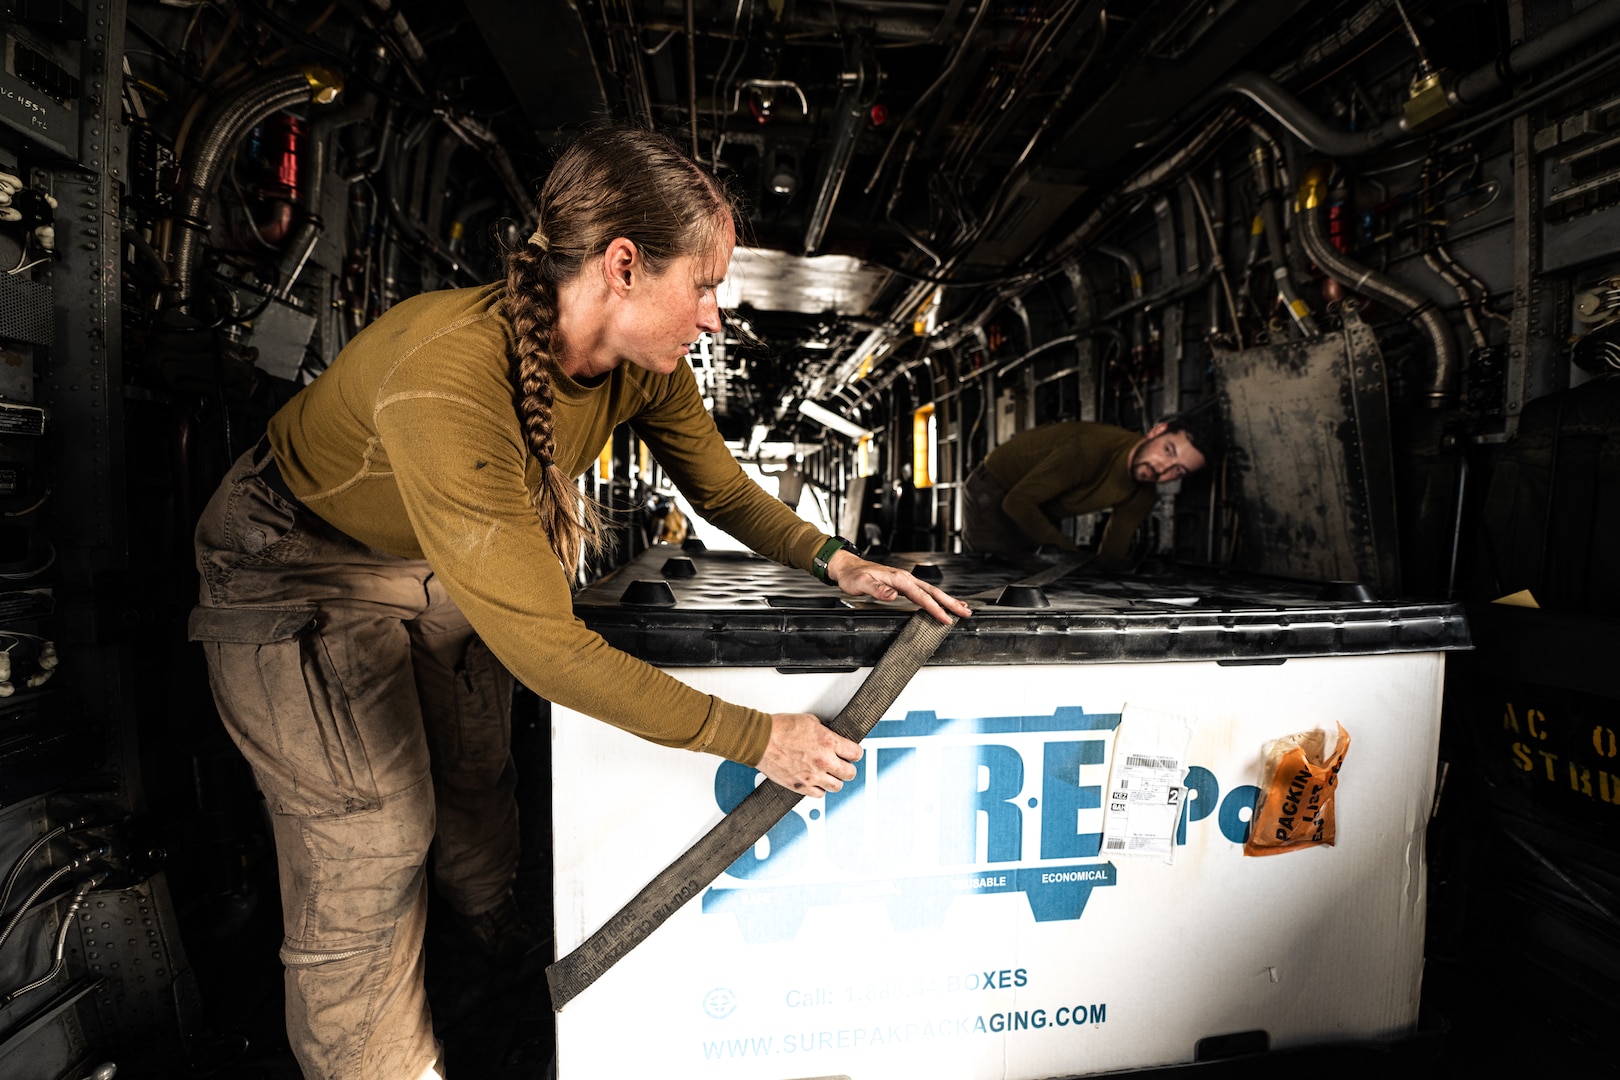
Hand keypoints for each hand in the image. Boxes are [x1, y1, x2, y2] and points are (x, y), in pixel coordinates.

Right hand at [756, 713, 861, 796]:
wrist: (760, 740)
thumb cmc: (780, 729)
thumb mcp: (809, 721)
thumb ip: (825, 731)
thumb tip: (831, 735)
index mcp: (828, 742)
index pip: (856, 753)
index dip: (854, 753)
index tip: (852, 753)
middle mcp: (823, 761)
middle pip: (850, 773)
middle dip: (847, 768)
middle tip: (842, 764)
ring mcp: (812, 776)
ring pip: (837, 787)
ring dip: (835, 780)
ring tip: (829, 774)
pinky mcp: (800, 786)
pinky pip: (819, 795)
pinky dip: (819, 789)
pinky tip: (815, 781)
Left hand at [826, 549, 972, 624]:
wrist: (848, 567)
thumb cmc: (853, 576)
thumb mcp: (861, 584)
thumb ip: (877, 589)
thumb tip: (892, 594)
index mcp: (899, 579)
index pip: (921, 596)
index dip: (935, 608)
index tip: (946, 618)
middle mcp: (905, 578)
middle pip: (933, 591)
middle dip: (950, 602)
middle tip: (966, 612)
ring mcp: (905, 580)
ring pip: (931, 590)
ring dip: (947, 599)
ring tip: (962, 608)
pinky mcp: (903, 584)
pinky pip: (924, 591)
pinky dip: (936, 597)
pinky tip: (941, 602)